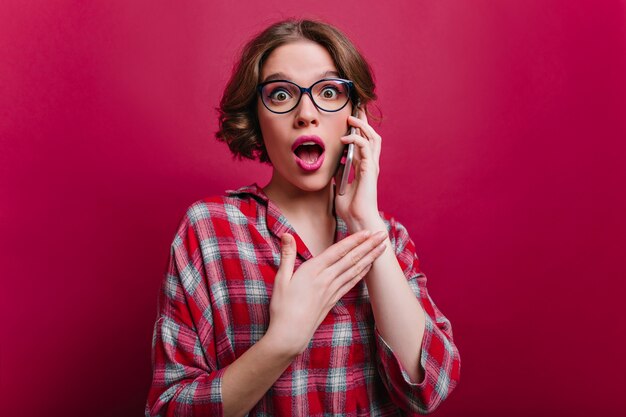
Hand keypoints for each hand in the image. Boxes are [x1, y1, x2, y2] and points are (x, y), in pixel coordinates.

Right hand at [266, 230, 387, 356]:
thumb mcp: (281, 279)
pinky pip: (351, 282)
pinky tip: (370, 266)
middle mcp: (326, 279)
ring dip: (370, 257)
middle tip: (383, 234)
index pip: (338, 251)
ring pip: (355, 269)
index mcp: (313, 271)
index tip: (367, 231)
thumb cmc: (282, 307)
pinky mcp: (334, 299)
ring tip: (382, 247)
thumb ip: (287, 255)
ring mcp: (332, 290)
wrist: (290, 334)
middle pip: (351, 258)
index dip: (354, 240)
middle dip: (368, 245)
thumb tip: (286, 234)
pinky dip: (362, 273)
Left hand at [334, 109, 383, 232]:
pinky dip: (356, 139)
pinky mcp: (369, 169)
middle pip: (371, 137)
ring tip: (351, 117)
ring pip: (372, 138)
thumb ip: (338, 176)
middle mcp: (369, 165)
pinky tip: (345, 137)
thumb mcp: (339, 189)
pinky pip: (365, 147)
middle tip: (356, 109)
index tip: (350, 119)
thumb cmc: (351, 209)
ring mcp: (371, 166)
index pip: (363, 143)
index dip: (358, 130)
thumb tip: (331, 168)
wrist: (358, 220)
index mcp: (363, 168)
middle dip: (364, 122)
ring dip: (362, 126)